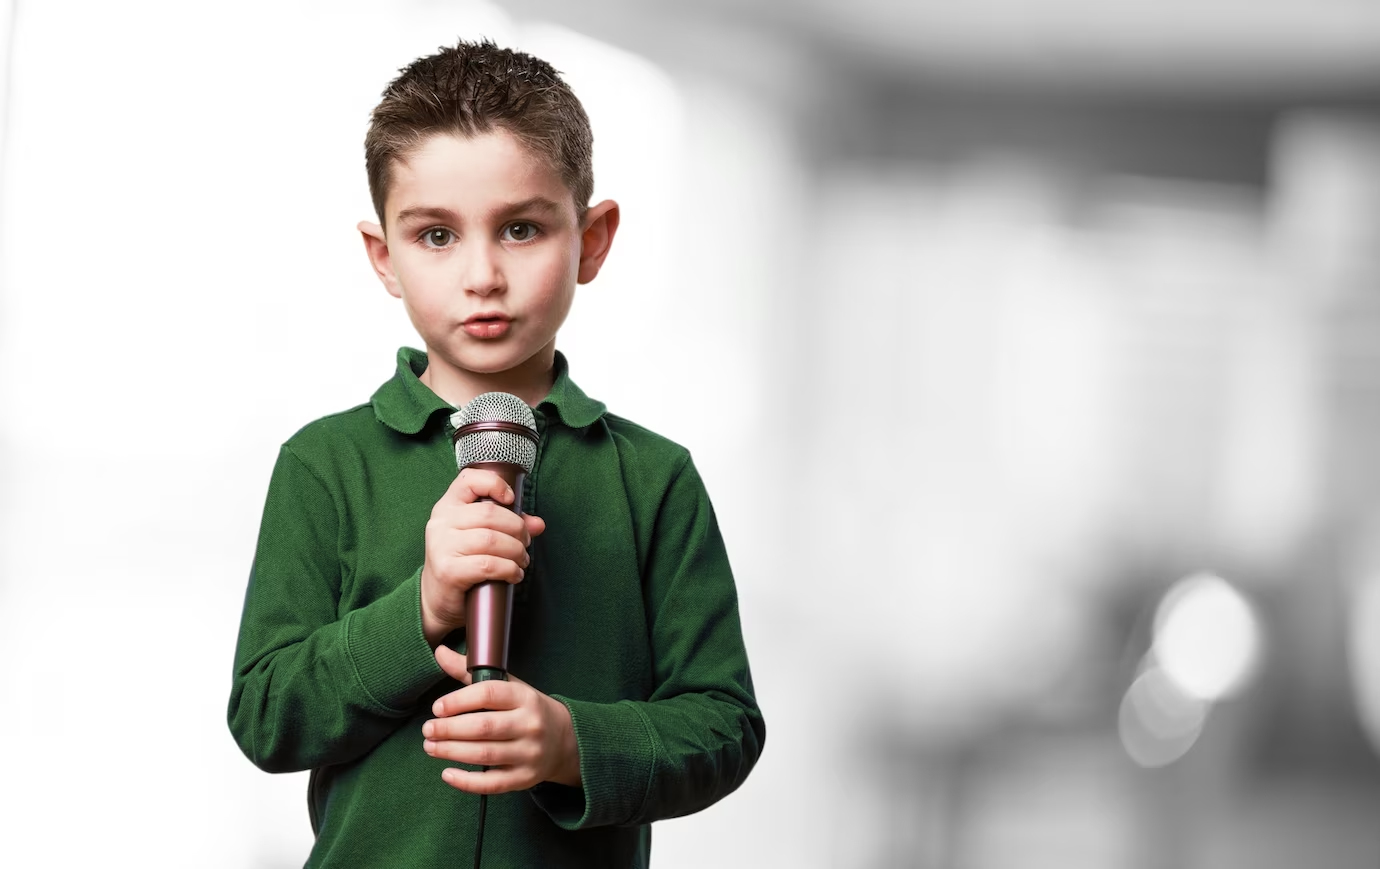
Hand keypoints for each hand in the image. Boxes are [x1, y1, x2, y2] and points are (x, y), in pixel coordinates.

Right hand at [420, 469, 545, 646]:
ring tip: (521, 560)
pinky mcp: (448, 571)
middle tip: (525, 543)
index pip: (468, 480)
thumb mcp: (480, 537)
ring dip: (516, 551)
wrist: (436, 600)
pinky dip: (509, 569)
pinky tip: (514, 574)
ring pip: (491, 540)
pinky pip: (488, 565)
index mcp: (448, 507)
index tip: (511, 499)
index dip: (494, 483)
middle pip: (490, 514)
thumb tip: (538, 524)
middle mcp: (441, 523)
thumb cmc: (461, 563)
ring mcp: (442, 546)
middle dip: (517, 528)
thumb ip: (508, 525)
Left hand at [423, 644, 581, 793]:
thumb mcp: (508, 686)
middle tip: (428, 729)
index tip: (437, 707)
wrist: (565, 739)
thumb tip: (439, 652)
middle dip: (449, 729)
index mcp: (524, 697)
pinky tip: (447, 773)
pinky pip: (492, 784)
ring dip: (452, 752)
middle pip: (483, 727)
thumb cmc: (527, 710)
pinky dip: (466, 781)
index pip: (488, 694)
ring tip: (431, 747)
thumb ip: (470, 673)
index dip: (458, 700)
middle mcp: (529, 725)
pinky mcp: (524, 778)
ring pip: (485, 755)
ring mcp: (528, 753)